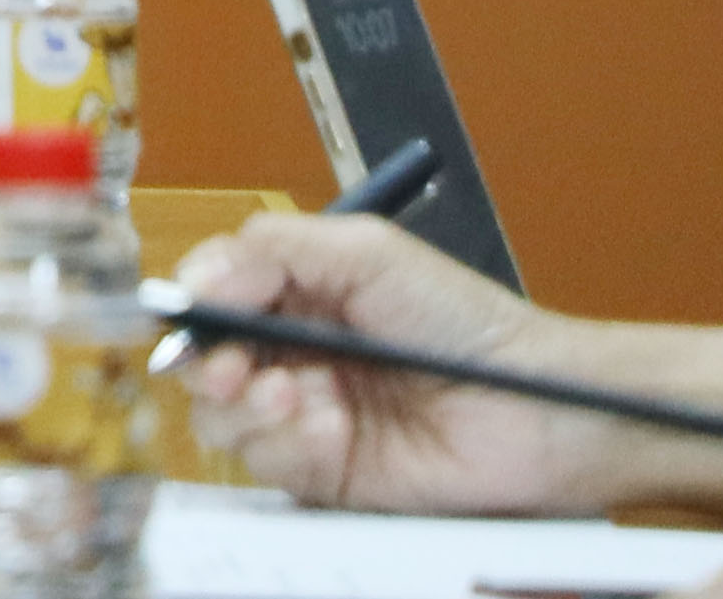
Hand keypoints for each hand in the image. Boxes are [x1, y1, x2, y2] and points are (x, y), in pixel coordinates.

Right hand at [168, 212, 645, 514]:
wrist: (533, 405)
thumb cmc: (466, 320)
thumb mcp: (366, 251)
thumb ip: (274, 248)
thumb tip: (196, 278)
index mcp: (294, 298)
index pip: (209, 300)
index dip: (189, 308)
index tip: (190, 312)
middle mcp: (292, 357)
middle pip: (200, 366)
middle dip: (206, 365)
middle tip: (235, 367)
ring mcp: (306, 419)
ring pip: (221, 422)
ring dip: (248, 406)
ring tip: (301, 394)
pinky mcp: (327, 474)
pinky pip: (270, 467)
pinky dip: (288, 444)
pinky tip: (330, 426)